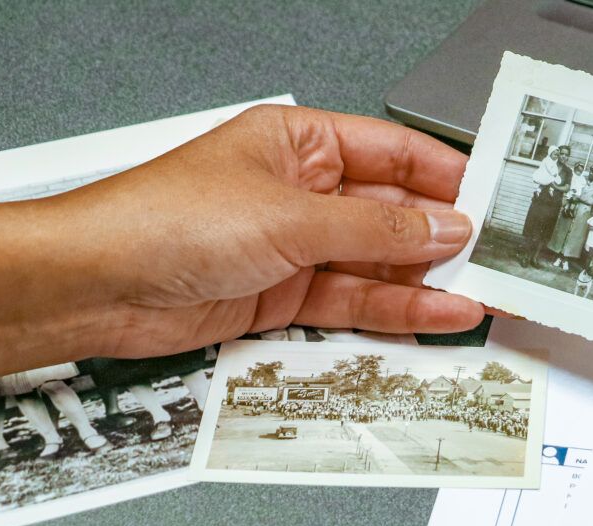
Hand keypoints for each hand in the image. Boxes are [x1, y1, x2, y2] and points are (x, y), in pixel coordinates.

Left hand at [0, 105, 483, 383]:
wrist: (99, 287)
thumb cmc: (164, 221)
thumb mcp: (292, 216)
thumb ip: (376, 227)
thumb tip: (441, 225)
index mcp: (299, 143)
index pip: (391, 154)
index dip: (444, 177)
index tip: (491, 199)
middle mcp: (301, 193)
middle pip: (390, 214)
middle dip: (441, 238)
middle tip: (494, 259)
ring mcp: (295, 248)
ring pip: (378, 265)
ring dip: (427, 283)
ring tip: (478, 295)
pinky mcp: (286, 296)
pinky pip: (355, 302)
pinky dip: (396, 312)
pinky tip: (435, 315)